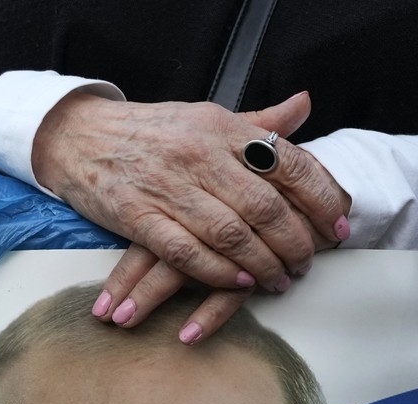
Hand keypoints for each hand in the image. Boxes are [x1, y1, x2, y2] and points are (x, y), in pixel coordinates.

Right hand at [84, 98, 350, 342]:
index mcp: (222, 128)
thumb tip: (304, 106)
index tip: (338, 227)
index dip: (321, 199)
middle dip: (295, 243)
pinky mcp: (138, 217)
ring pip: (231, 234)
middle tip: (307, 264)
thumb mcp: (205, 118)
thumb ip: (257, 123)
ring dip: (262, 265)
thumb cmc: (150, 133)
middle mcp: (199, 154)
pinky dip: (218, 272)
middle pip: (265, 207)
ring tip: (279, 281)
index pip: (289, 163)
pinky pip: (187, 252)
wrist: (79, 136)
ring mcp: (168, 187)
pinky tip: (239, 284)